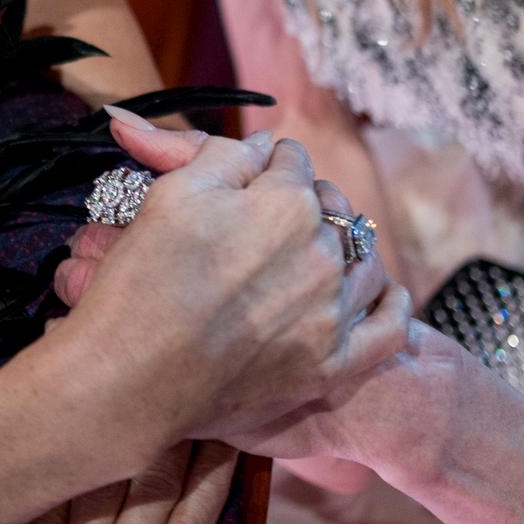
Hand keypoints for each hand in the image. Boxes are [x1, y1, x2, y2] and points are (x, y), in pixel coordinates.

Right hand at [53, 116, 412, 459]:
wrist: (132, 378)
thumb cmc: (143, 283)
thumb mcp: (172, 194)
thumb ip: (224, 155)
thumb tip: (264, 145)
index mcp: (286, 201)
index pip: (291, 160)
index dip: (265, 167)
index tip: (247, 181)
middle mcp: (322, 252)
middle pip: (329, 207)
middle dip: (303, 205)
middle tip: (266, 225)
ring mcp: (334, 312)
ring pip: (365, 260)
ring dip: (344, 251)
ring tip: (314, 258)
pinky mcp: (334, 366)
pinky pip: (390, 329)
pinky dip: (390, 306)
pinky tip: (381, 295)